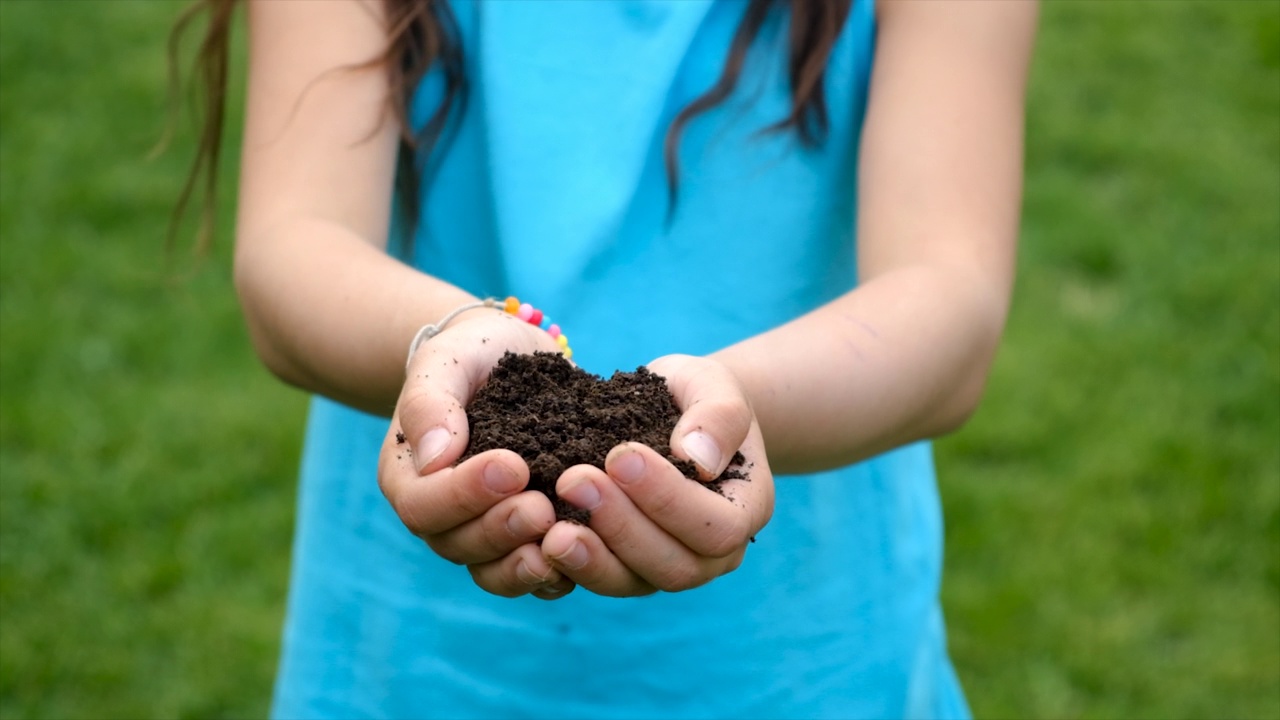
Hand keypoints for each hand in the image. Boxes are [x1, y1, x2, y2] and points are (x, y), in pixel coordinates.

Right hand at [377, 308, 575, 598]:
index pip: (424, 505)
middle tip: (543, 507)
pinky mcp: (522, 540)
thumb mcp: (446, 360)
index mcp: (408, 476)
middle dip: (501, 529)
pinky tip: (583, 555)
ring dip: (524, 564)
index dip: (465, 494)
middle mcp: (439, 516)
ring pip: (491, 571)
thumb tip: (434, 458)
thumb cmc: (471, 355)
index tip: (514, 465)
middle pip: (457, 544)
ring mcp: (479, 533)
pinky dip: (554, 573)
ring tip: (561, 542)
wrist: (509, 360)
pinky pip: (530, 573)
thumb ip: (431, 402)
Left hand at [539, 354, 774, 595]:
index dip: (667, 498)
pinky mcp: (624, 569)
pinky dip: (568, 568)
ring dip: (591, 560)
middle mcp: (711, 554)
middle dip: (621, 528)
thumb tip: (697, 459)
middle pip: (674, 567)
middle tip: (573, 482)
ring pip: (632, 583)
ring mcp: (665, 567)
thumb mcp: (715, 387)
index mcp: (744, 511)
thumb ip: (717, 417)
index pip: (715, 527)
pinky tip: (536, 544)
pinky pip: (598, 581)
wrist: (671, 411)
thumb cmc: (697, 396)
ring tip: (550, 532)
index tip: (620, 454)